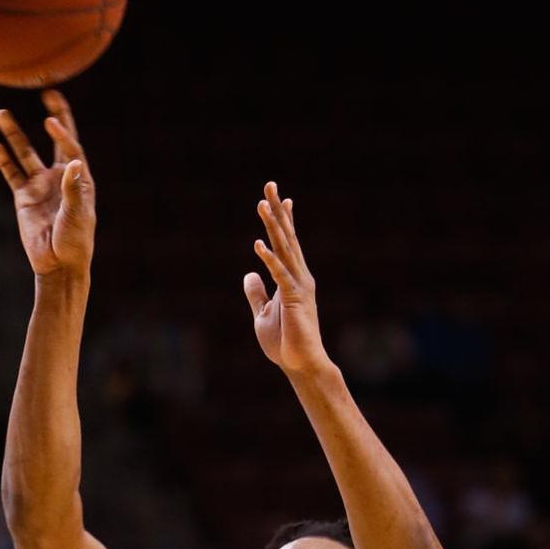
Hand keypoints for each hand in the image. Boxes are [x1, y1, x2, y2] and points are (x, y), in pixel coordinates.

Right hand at [0, 90, 94, 276]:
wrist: (57, 265)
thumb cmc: (75, 241)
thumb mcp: (77, 214)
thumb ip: (74, 188)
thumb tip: (75, 161)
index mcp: (79, 178)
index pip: (70, 147)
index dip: (61, 132)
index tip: (50, 120)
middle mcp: (59, 176)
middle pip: (54, 139)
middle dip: (53, 117)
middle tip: (47, 94)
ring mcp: (39, 185)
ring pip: (25, 153)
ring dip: (14, 134)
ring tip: (0, 113)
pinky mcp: (23, 197)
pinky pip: (11, 174)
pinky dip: (3, 161)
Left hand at [243, 183, 329, 374]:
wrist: (301, 364)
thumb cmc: (285, 342)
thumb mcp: (262, 314)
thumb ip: (256, 293)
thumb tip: (248, 274)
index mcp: (292, 278)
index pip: (287, 243)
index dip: (283, 220)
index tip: (281, 197)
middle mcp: (298, 276)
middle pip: (286, 237)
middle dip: (277, 211)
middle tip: (270, 185)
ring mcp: (298, 286)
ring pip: (284, 249)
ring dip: (272, 226)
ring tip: (262, 204)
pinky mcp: (293, 299)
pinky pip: (278, 275)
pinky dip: (268, 260)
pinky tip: (257, 245)